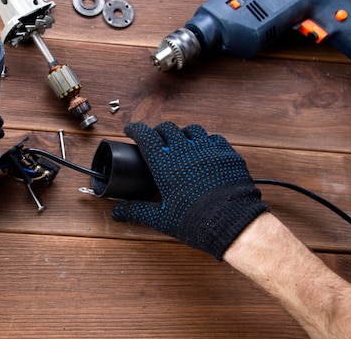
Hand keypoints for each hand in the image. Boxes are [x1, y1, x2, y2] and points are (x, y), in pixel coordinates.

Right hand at [111, 121, 268, 259]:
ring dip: (182, 133)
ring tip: (180, 142)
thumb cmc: (197, 221)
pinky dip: (205, 140)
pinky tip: (204, 150)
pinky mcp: (227, 153)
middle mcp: (185, 150)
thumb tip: (118, 213)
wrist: (233, 222)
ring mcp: (208, 149)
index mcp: (165, 164)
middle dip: (158, 131)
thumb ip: (137, 211)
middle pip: (167, 128)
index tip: (131, 130)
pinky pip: (214, 138)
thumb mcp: (162, 218)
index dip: (135, 129)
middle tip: (155, 139)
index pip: (145, 135)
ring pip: (191, 129)